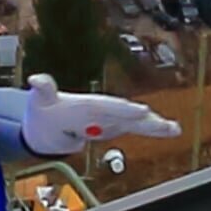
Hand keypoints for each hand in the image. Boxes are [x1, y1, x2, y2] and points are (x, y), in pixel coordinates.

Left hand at [22, 75, 178, 155]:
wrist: (45, 124)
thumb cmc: (42, 111)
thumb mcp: (39, 102)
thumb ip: (42, 90)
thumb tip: (36, 79)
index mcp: (85, 104)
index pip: (106, 107)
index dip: (123, 110)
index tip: (141, 112)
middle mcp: (101, 109)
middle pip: (125, 114)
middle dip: (143, 119)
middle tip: (164, 123)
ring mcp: (109, 117)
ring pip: (134, 121)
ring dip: (153, 125)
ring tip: (173, 128)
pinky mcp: (114, 125)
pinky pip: (135, 128)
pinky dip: (152, 129)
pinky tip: (171, 130)